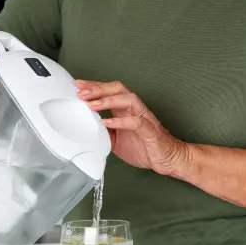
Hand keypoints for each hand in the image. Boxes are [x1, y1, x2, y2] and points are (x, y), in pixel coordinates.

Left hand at [76, 80, 190, 176]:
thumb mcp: (116, 140)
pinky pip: (135, 121)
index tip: (78, 85)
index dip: (94, 86)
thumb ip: (103, 132)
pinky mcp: (150, 130)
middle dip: (99, 88)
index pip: (110, 91)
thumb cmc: (145, 147)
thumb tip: (86, 128)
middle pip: (118, 88)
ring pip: (128, 99)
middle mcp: (135, 110)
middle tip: (81, 92)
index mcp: (127, 110)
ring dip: (108, 100)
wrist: (166, 159)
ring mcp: (144, 118)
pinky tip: (107, 123)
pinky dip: (120, 121)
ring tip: (92, 104)